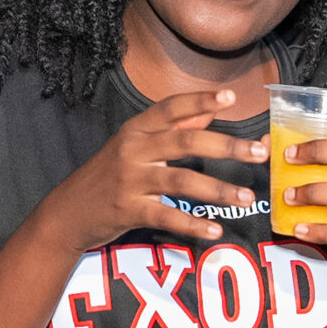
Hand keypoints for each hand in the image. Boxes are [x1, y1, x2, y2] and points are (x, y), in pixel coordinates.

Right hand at [37, 88, 267, 253]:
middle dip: (226, 146)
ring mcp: (130, 181)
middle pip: (185, 142)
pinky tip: (216, 230)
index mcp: (136, 130)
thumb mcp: (133, 146)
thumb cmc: (106, 176)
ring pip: (181, 181)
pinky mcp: (128, 211)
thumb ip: (172, 128)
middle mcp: (133, 151)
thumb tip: (209, 110)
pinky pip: (166, 217)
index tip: (231, 97)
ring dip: (218, 191)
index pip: (171, 108)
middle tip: (259, 152)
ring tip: (247, 198)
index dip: (200, 100)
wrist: (66, 213)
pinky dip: (192, 225)